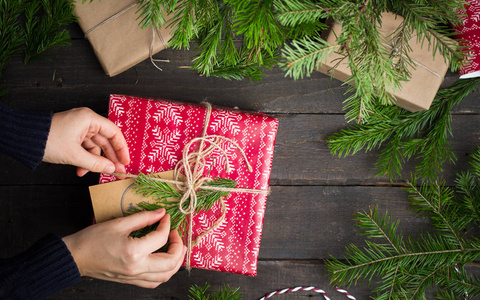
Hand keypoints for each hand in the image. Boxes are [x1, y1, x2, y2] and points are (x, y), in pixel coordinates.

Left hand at [43, 107, 129, 176]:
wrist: (25, 139)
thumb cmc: (48, 140)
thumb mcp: (75, 155)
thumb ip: (96, 163)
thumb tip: (112, 169)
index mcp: (89, 119)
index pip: (114, 133)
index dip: (122, 148)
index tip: (125, 161)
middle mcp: (86, 121)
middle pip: (105, 140)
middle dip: (109, 158)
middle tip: (116, 171)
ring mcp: (79, 128)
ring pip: (95, 146)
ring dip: (94, 161)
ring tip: (92, 172)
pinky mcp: (72, 135)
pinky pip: (84, 148)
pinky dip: (84, 159)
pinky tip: (80, 170)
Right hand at [62, 209, 185, 287]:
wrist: (75, 257)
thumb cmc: (92, 239)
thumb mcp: (119, 223)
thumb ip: (143, 217)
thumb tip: (161, 213)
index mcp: (134, 252)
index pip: (161, 238)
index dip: (166, 225)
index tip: (165, 217)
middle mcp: (137, 268)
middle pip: (170, 263)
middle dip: (178, 246)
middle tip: (176, 234)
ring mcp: (134, 277)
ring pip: (165, 276)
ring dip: (175, 262)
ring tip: (176, 248)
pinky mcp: (130, 281)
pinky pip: (154, 282)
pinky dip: (163, 272)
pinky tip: (163, 261)